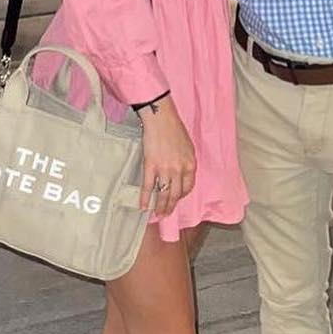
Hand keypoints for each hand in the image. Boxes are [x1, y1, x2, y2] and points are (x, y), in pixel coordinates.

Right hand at [138, 98, 196, 216]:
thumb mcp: (187, 146)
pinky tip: (143, 205)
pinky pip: (148, 186)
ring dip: (160, 206)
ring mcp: (165, 169)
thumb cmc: (175, 129)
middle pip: (175, 194)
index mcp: (190, 165)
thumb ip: (185, 161)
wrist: (161, 119)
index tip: (176, 199)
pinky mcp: (151, 166)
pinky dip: (144, 197)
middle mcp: (179, 170)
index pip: (188, 187)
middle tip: (166, 214)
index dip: (181, 195)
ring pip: (163, 194)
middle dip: (170, 206)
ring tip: (157, 214)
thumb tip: (181, 172)